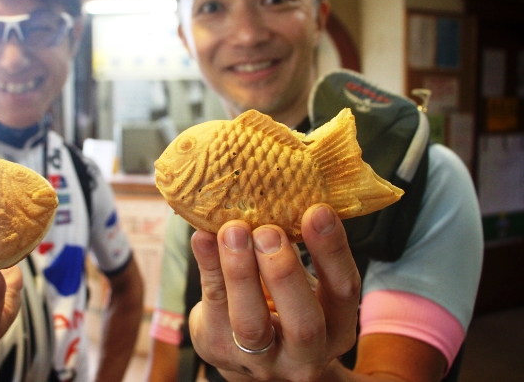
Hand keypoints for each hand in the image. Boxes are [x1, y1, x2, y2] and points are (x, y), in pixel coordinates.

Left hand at [188, 204, 359, 381]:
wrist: (249, 354)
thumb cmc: (281, 303)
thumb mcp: (300, 282)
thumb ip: (294, 247)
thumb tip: (281, 189)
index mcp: (335, 327)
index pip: (344, 290)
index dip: (332, 251)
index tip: (318, 210)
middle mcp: (304, 354)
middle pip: (304, 323)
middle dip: (284, 273)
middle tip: (268, 231)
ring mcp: (260, 359)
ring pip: (250, 324)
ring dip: (240, 273)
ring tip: (232, 232)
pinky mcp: (218, 348)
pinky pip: (213, 307)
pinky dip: (207, 268)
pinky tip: (203, 238)